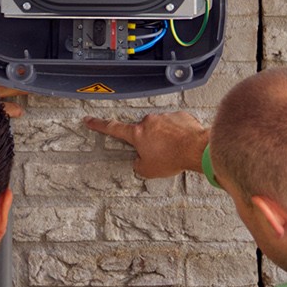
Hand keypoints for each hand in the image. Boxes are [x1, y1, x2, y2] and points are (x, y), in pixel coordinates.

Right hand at [80, 110, 207, 178]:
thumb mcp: (148, 170)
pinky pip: (175, 125)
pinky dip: (177, 133)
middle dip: (149, 141)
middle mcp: (149, 122)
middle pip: (143, 131)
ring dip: (164, 137)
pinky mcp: (180, 116)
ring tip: (174, 151)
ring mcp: (165, 117)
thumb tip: (140, 161)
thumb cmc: (173, 158)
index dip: (99, 125)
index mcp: (137, 134)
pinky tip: (183, 144)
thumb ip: (138, 164)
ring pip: (160, 128)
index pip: (113, 128)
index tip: (89, 120)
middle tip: (159, 153)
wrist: (196, 148)